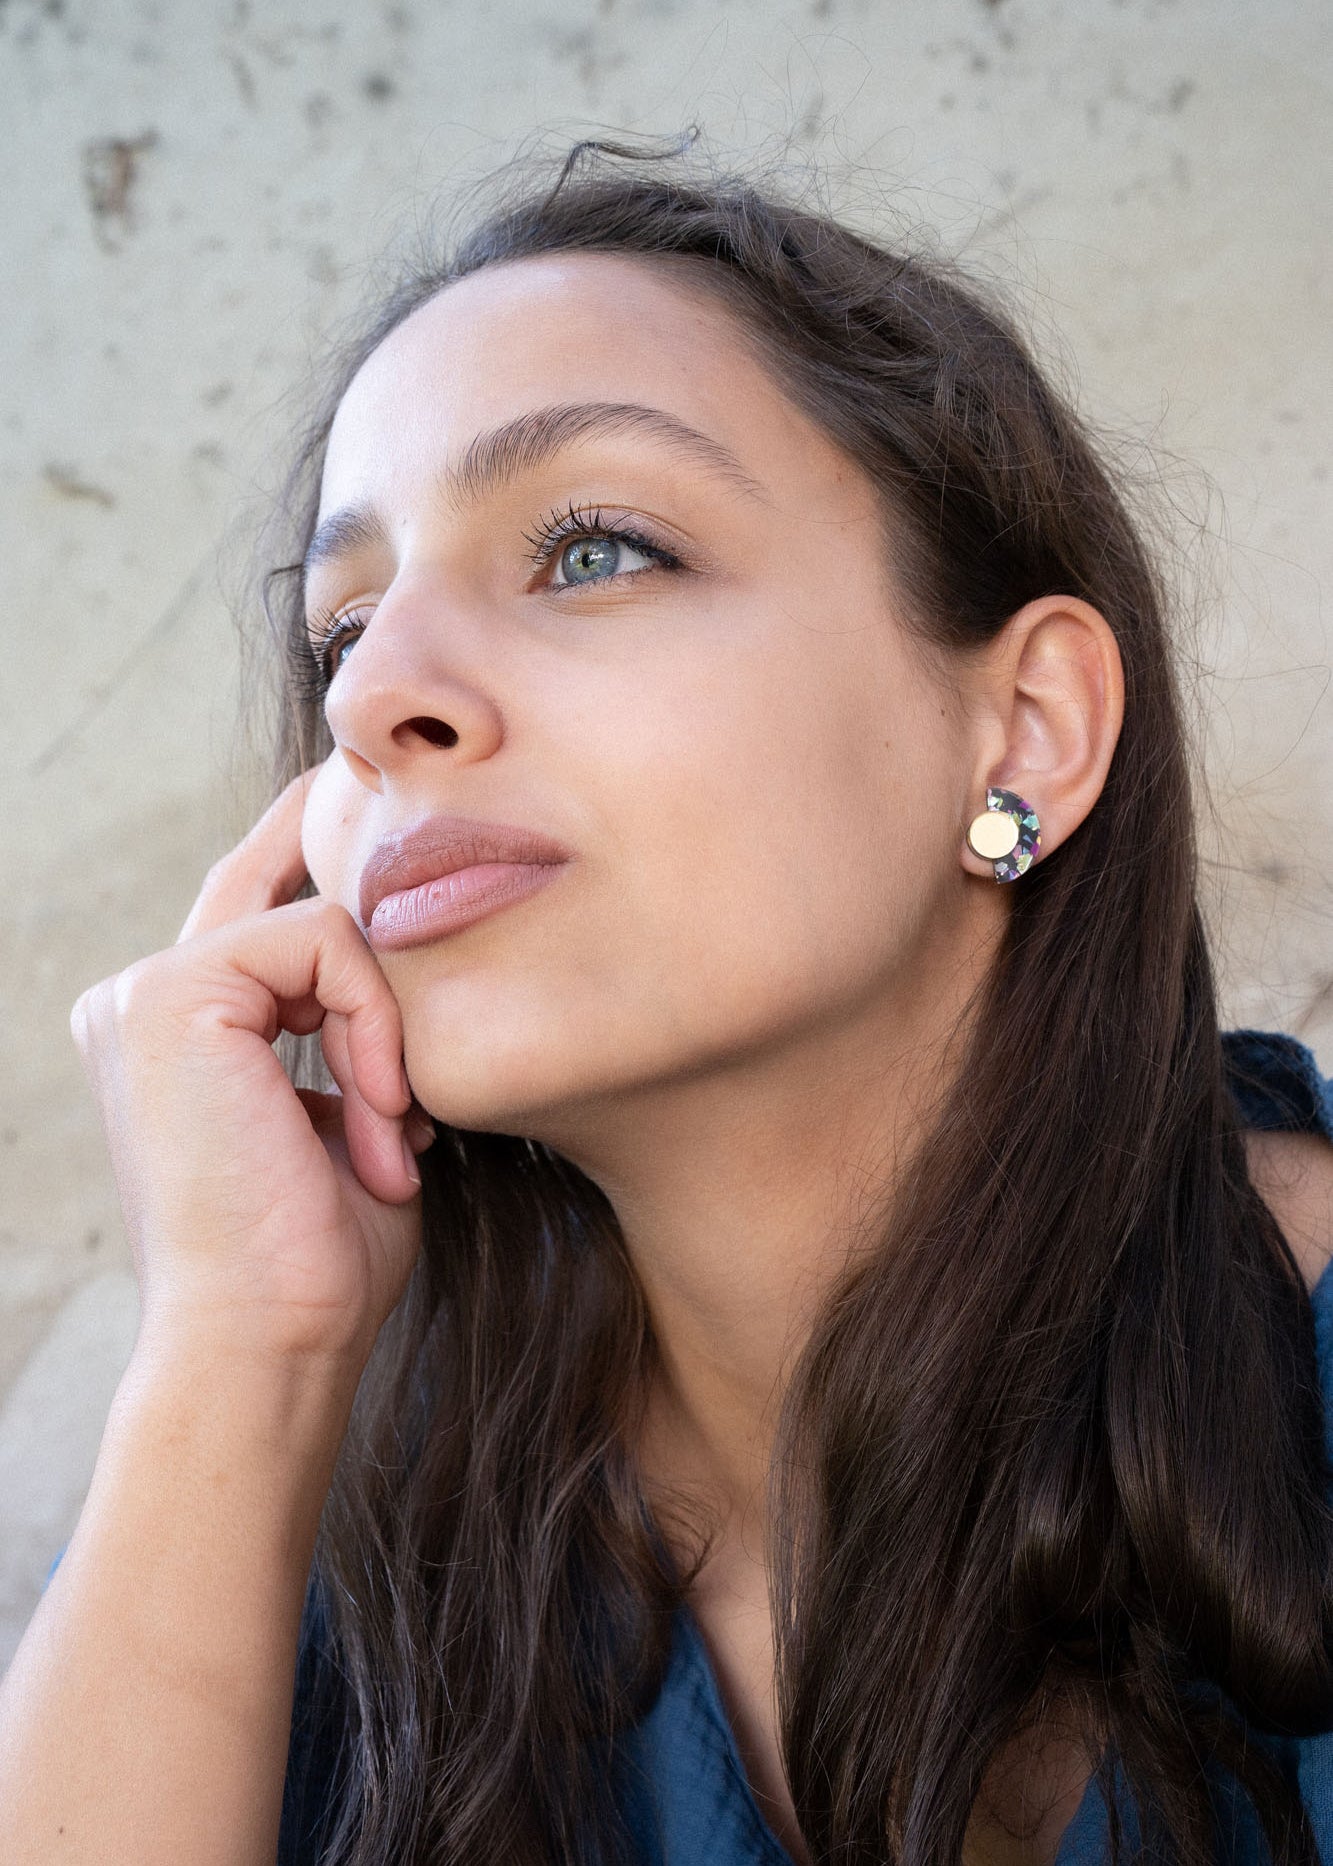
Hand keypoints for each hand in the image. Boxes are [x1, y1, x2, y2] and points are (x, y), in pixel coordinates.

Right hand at [70, 766, 434, 1373]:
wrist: (269, 1342)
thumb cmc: (315, 1262)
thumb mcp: (347, 1130)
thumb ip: (355, 1050)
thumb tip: (407, 994)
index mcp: (173, 1036)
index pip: (253, 911)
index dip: (309, 854)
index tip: (360, 804)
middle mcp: (141, 999)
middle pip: (279, 892)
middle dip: (368, 939)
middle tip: (401, 1040)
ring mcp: (147, 990)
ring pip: (323, 924)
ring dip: (383, 1029)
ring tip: (388, 1129)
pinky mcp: (173, 992)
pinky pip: (322, 940)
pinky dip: (372, 1023)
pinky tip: (377, 1108)